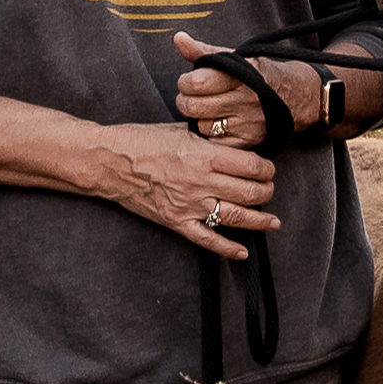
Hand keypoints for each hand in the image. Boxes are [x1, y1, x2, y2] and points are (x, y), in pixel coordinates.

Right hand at [92, 120, 281, 258]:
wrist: (109, 162)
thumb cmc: (141, 141)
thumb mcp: (181, 131)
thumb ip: (209, 141)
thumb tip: (234, 144)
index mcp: (204, 155)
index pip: (251, 165)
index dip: (266, 168)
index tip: (268, 169)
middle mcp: (201, 181)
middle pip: (250, 192)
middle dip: (266, 192)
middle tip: (269, 190)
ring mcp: (189, 204)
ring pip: (236, 217)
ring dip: (259, 220)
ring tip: (272, 222)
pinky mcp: (176, 221)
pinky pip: (207, 239)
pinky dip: (227, 248)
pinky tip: (242, 252)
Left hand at [171, 34, 320, 148]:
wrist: (298, 96)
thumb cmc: (259, 74)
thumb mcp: (235, 58)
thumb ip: (203, 51)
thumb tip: (178, 38)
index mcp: (240, 75)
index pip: (196, 82)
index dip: (185, 82)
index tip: (189, 81)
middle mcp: (244, 99)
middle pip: (194, 107)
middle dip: (185, 101)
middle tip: (191, 97)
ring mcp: (247, 123)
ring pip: (202, 126)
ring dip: (199, 119)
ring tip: (207, 110)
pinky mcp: (250, 141)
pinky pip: (216, 143)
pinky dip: (212, 135)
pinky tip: (218, 124)